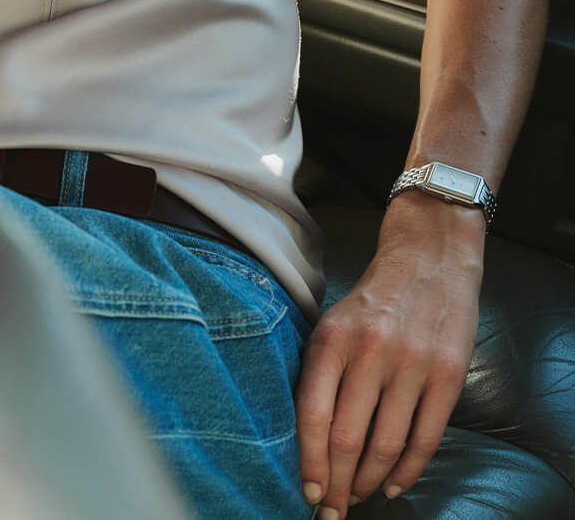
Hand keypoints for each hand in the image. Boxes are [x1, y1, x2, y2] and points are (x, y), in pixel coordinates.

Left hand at [295, 193, 483, 516]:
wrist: (430, 257)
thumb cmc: (374, 298)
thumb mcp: (334, 321)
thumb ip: (321, 371)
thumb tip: (303, 437)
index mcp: (333, 338)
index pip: (312, 414)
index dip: (309, 461)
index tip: (308, 491)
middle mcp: (371, 352)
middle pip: (347, 438)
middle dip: (337, 483)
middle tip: (332, 509)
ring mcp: (412, 365)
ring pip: (386, 446)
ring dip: (370, 482)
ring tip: (360, 497)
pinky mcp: (447, 376)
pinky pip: (425, 439)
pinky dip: (408, 472)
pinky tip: (394, 485)